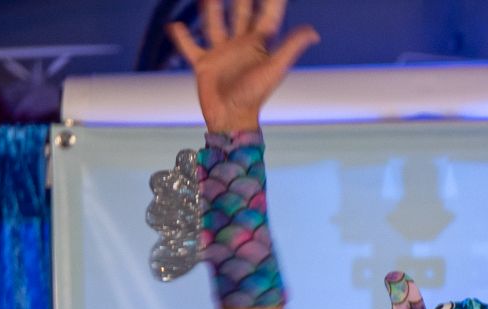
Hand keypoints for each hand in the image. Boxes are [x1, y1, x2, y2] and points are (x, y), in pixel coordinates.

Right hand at [168, 0, 320, 134]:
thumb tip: (313, 32)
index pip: (266, 16)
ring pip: (215, 24)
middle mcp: (240, 45)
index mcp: (258, 45)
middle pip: (240, 14)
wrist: (230, 119)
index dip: (271, 2)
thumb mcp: (274, 69)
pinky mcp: (204, 64)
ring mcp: (221, 53)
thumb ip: (291, 48)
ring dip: (211, 10)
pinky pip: (190, 46)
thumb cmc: (254, 96)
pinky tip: (174, 25)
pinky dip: (181, 37)